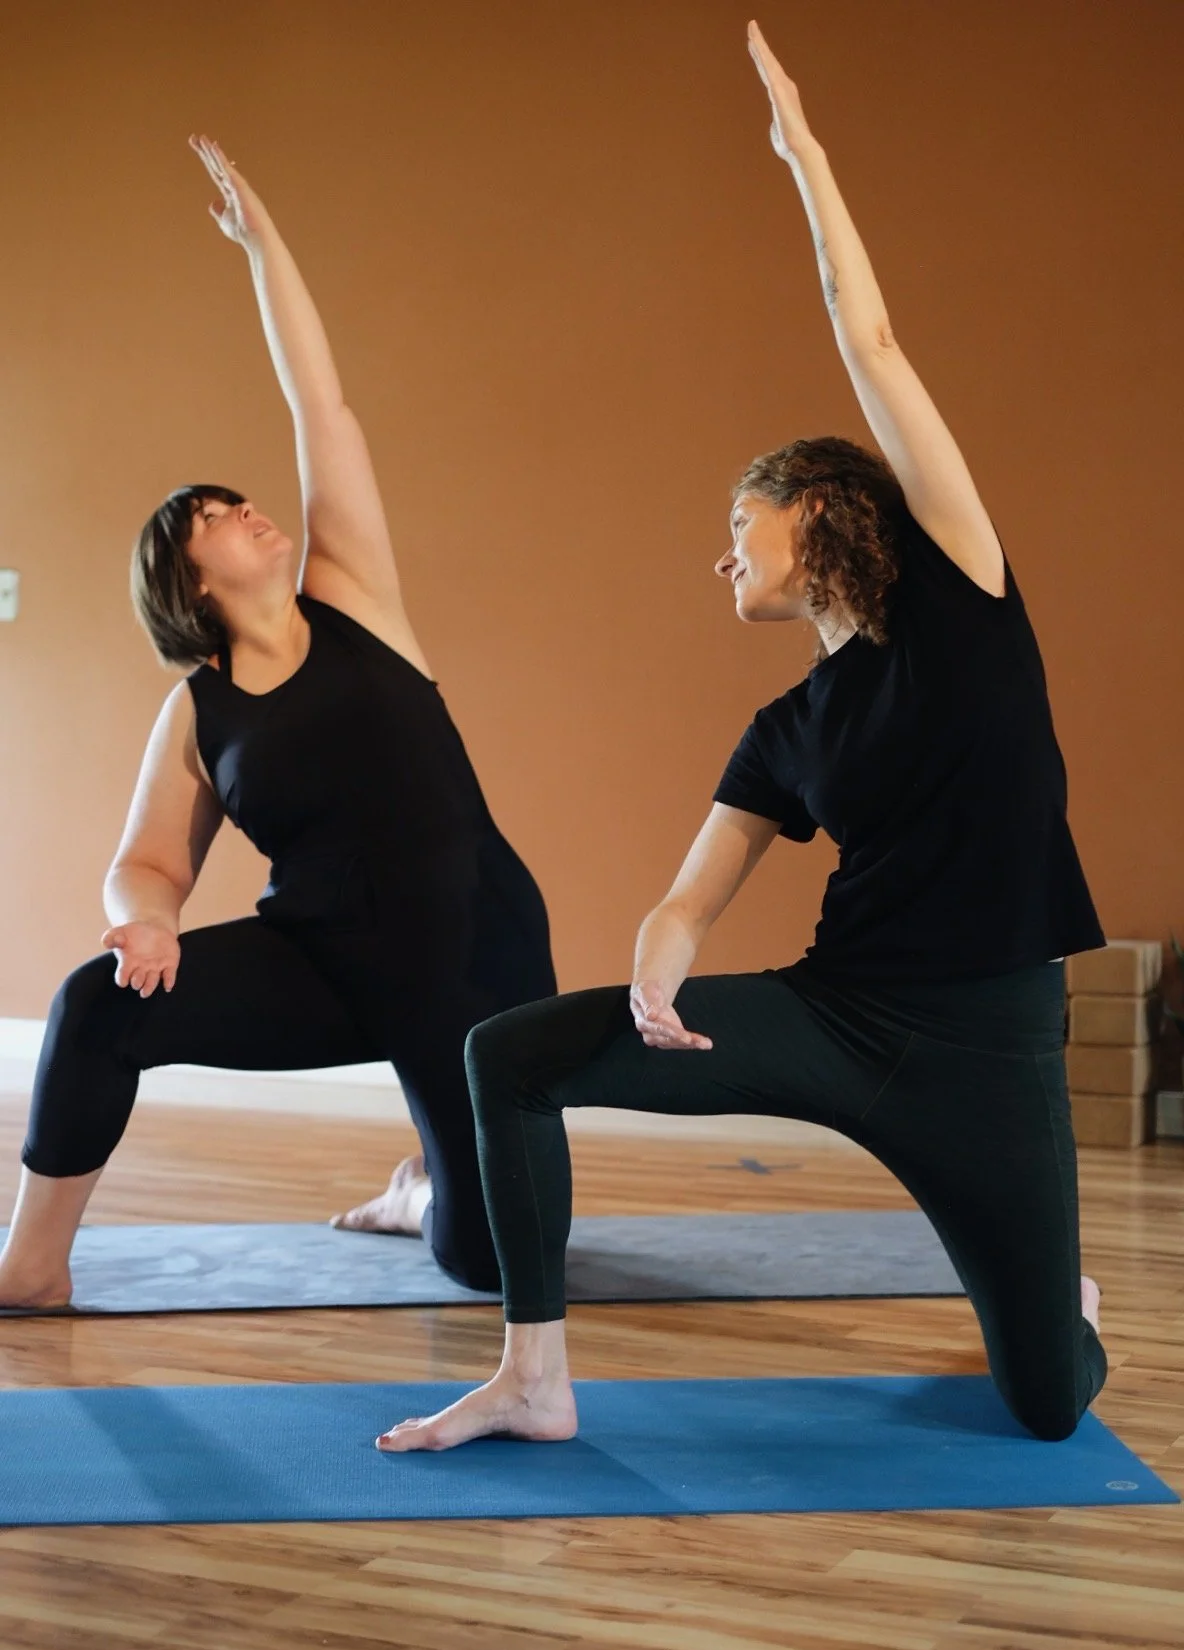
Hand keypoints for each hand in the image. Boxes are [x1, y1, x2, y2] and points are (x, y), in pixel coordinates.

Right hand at [101, 921, 180, 998]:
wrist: (154, 929)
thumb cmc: (133, 934)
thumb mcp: (120, 932)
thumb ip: (112, 937)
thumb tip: (108, 942)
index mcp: (128, 963)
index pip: (122, 975)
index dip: (122, 979)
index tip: (122, 982)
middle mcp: (141, 969)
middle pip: (138, 980)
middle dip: (137, 982)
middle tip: (136, 983)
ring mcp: (155, 968)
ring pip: (152, 981)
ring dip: (149, 987)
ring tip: (145, 992)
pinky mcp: (169, 964)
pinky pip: (169, 975)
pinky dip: (169, 981)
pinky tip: (168, 986)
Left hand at [189, 134, 266, 246]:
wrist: (256, 237)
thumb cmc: (243, 231)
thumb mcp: (225, 221)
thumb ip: (218, 211)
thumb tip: (213, 202)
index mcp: (230, 192)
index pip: (215, 172)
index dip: (206, 159)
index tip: (197, 147)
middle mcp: (234, 185)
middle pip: (215, 165)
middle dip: (204, 152)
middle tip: (193, 138)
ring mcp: (237, 184)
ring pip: (220, 164)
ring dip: (210, 151)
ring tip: (200, 138)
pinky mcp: (240, 185)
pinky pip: (227, 169)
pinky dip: (220, 157)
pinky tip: (213, 147)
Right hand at [630, 981, 712, 1051]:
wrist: (649, 994)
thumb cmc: (646, 991)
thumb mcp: (644, 991)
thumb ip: (648, 1003)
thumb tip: (651, 1015)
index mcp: (642, 1021)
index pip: (657, 1028)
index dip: (670, 1032)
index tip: (685, 1037)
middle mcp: (650, 1033)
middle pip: (667, 1039)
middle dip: (682, 1040)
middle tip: (697, 1041)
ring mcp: (660, 1037)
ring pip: (676, 1043)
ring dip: (691, 1044)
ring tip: (705, 1044)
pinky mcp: (670, 1037)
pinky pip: (682, 1042)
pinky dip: (693, 1043)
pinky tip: (704, 1043)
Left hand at [747, 20, 813, 162]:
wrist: (798, 149)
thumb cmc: (789, 144)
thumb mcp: (777, 132)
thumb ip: (775, 124)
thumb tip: (775, 125)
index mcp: (780, 94)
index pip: (767, 71)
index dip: (760, 57)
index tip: (753, 43)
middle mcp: (783, 86)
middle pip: (767, 60)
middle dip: (759, 42)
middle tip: (751, 24)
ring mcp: (781, 87)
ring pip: (767, 61)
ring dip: (759, 43)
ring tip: (751, 28)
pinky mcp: (778, 91)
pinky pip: (767, 69)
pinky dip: (761, 56)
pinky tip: (754, 44)